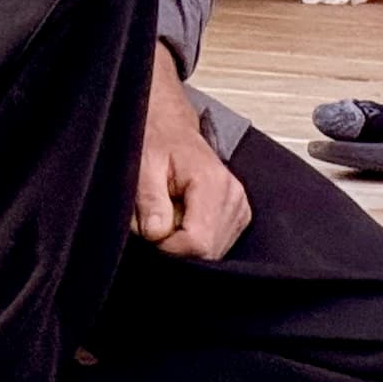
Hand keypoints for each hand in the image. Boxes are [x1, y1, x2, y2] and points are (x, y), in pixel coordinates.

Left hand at [134, 47, 250, 258]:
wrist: (171, 128)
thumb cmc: (157, 142)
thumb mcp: (143, 166)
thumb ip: (150, 200)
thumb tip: (157, 234)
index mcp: (213, 182)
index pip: (198, 244)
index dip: (168, 248)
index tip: (151, 231)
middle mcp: (234, 195)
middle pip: (208, 253)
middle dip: (176, 246)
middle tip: (158, 219)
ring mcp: (239, 206)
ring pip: (212, 253)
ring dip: (185, 243)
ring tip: (171, 214)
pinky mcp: (238, 214)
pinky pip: (217, 246)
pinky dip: (195, 239)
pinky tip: (184, 219)